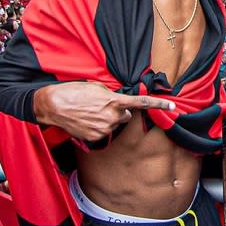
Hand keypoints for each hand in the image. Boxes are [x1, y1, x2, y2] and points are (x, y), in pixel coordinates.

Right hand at [32, 81, 174, 140]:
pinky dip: (98, 127)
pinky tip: (86, 121)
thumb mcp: (96, 87)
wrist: (52, 105)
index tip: (173, 107)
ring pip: (114, 124)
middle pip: (126, 116)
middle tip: (102, 106)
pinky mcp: (95, 138)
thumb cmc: (73, 92)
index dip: (159, 105)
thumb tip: (119, 100)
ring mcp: (104, 129)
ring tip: (90, 112)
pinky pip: (104, 132)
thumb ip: (112, 95)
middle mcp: (112, 116)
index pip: (142, 104)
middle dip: (119, 112)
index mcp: (114, 101)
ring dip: (107, 119)